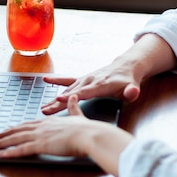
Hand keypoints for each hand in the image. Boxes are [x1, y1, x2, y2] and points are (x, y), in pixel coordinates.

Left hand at [0, 95, 93, 157]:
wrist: (91, 134)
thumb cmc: (87, 129)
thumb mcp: (78, 115)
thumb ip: (74, 107)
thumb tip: (72, 97)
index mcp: (49, 122)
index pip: (26, 124)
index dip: (13, 128)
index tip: (3, 130)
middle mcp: (42, 127)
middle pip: (16, 130)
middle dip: (0, 135)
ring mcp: (41, 135)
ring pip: (15, 139)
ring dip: (0, 142)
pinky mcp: (42, 145)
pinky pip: (23, 149)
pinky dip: (10, 152)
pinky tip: (1, 155)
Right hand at [42, 33, 176, 114]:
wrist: (125, 66)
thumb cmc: (128, 80)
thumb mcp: (133, 87)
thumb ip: (132, 92)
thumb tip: (133, 93)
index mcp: (100, 85)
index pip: (84, 92)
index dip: (72, 97)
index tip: (59, 100)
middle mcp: (90, 80)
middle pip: (71, 93)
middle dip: (58, 102)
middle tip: (45, 110)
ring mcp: (85, 79)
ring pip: (67, 89)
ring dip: (54, 98)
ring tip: (43, 108)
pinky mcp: (82, 79)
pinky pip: (67, 80)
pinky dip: (56, 80)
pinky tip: (46, 80)